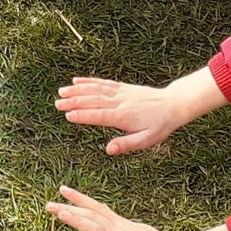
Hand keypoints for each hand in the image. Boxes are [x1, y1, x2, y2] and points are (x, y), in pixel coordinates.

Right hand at [54, 70, 221, 152]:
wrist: (173, 104)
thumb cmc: (160, 125)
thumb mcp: (147, 140)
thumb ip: (127, 144)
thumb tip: (108, 150)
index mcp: (123, 117)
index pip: (99, 115)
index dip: (83, 115)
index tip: (68, 116)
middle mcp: (119, 103)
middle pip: (93, 100)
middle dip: (74, 102)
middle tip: (57, 104)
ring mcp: (120, 93)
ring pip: (95, 89)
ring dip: (77, 90)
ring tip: (61, 91)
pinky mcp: (122, 87)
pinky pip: (103, 83)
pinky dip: (89, 81)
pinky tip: (77, 81)